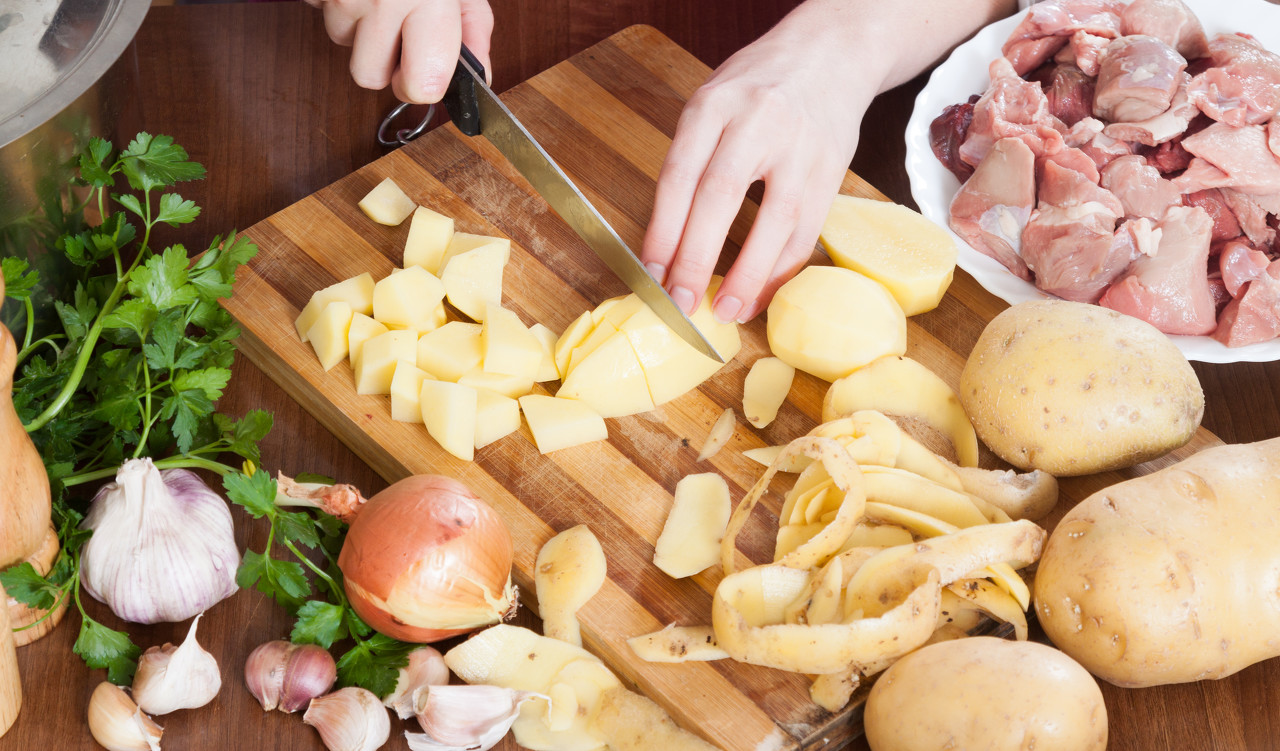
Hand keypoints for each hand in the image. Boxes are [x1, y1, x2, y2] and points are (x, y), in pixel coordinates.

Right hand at [305, 0, 493, 103]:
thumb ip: (473, 26)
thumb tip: (479, 76)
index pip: (419, 83)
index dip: (421, 86)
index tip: (424, 73)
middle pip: (368, 76)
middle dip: (382, 62)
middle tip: (399, 29)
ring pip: (342, 42)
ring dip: (359, 26)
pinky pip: (320, 10)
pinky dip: (338, 0)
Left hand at [640, 1, 877, 323]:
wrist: (832, 53)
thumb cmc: (759, 86)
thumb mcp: (713, 102)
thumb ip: (692, 159)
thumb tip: (667, 242)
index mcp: (714, 104)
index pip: (680, 175)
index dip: (663, 230)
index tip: (651, 273)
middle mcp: (757, 122)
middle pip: (720, 197)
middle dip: (696, 258)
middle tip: (680, 302)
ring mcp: (800, 147)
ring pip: (774, 221)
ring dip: (748, 275)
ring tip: (725, 311)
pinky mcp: (832, 170)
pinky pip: (806, 231)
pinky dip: (781, 270)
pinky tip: (760, 294)